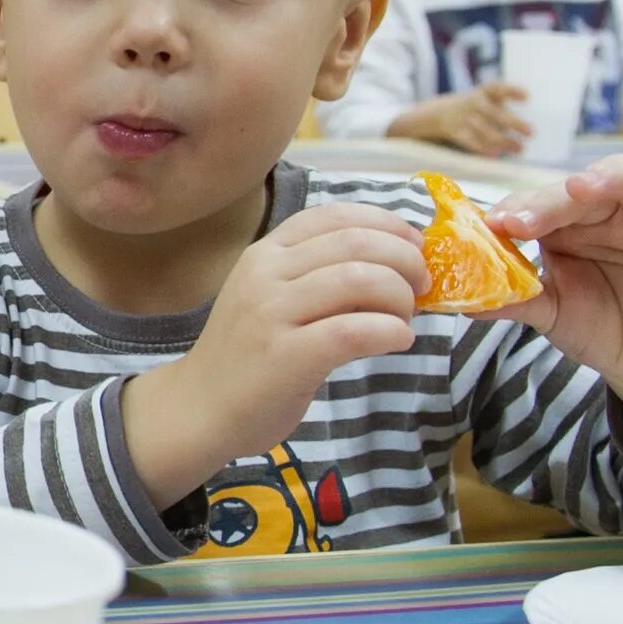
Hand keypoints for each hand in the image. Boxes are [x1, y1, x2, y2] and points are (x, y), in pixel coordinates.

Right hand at [125, 204, 424, 504]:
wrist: (200, 408)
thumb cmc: (247, 354)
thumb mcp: (271, 297)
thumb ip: (316, 275)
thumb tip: (393, 265)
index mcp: (265, 253)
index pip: (334, 216)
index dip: (385, 223)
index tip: (414, 244)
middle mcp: (266, 274)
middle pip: (355, 243)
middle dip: (404, 260)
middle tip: (421, 286)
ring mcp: (272, 314)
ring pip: (359, 281)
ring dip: (400, 296)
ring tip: (406, 317)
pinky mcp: (285, 356)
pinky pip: (353, 331)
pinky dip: (390, 331)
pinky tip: (398, 340)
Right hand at [389, 80, 529, 155]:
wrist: (439, 112)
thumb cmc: (474, 107)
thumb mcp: (486, 98)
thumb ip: (503, 108)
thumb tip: (526, 128)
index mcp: (484, 92)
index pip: (498, 88)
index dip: (512, 91)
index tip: (527, 97)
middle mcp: (474, 103)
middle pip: (495, 113)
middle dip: (514, 123)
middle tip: (531, 132)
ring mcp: (464, 117)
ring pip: (486, 130)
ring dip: (504, 141)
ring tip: (520, 148)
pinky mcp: (457, 132)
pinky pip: (471, 141)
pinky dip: (483, 148)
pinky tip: (496, 154)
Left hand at [487, 156, 622, 492]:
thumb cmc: (599, 324)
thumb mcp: (550, 313)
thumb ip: (512, 301)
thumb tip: (459, 299)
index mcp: (572, 222)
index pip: (542, 200)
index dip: (516, 210)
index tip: (487, 227)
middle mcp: (614, 212)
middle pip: (585, 186)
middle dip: (550, 199)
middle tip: (519, 220)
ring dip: (610, 178)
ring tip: (583, 188)